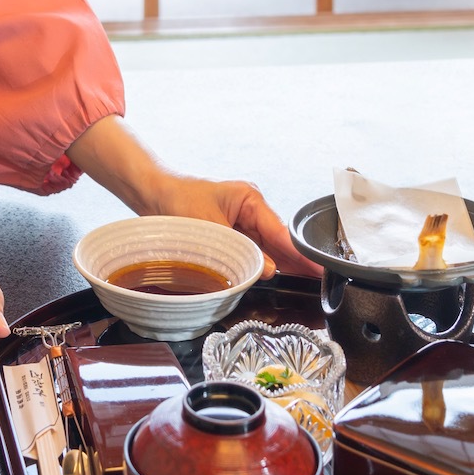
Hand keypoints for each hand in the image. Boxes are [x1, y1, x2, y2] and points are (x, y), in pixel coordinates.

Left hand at [143, 174, 322, 278]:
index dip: (300, 252)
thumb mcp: (210, 227)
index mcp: (250, 200)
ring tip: (307, 280)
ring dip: (284, 263)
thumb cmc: (178, 201)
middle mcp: (251, 210)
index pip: (281, 232)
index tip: (318, 266)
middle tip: (320, 279)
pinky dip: (264, 263)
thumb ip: (240, 249)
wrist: (153, 194)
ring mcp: (242, 222)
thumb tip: (268, 269)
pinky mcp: (231, 233)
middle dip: (298, 260)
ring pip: (268, 247)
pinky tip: (278, 275)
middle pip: (279, 240)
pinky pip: (252, 250)